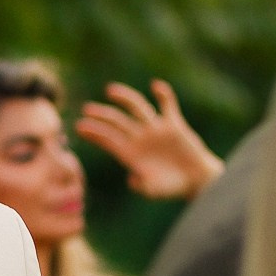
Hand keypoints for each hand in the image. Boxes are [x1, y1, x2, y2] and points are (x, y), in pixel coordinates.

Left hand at [75, 79, 223, 200]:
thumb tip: (132, 180)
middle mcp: (140, 138)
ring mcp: (156, 129)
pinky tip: (156, 86)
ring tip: (110, 90)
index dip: (94, 133)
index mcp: (130, 153)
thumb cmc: (170, 187)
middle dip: (102, 115)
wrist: (195, 180)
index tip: (80, 127)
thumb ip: (143, 186)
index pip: (108, 139)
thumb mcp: (154, 190)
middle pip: (117, 122)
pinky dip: (164, 95)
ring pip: (137, 108)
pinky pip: (168, 106)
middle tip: (87, 109)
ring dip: (125, 98)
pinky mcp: (174, 125)